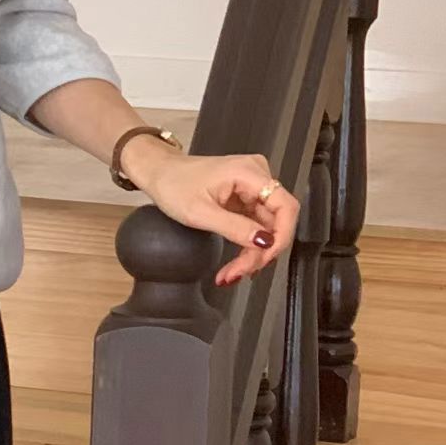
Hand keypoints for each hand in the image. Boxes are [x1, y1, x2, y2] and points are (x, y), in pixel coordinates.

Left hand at [121, 138, 300, 287]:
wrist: (159, 174)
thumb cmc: (173, 184)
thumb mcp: (200, 213)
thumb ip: (235, 228)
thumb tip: (264, 242)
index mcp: (248, 172)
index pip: (285, 206)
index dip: (282, 236)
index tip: (266, 257)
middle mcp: (256, 175)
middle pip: (275, 221)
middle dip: (260, 252)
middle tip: (240, 272)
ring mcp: (252, 186)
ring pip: (267, 227)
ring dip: (252, 253)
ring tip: (233, 272)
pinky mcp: (246, 197)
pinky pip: (256, 225)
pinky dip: (247, 245)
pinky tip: (237, 261)